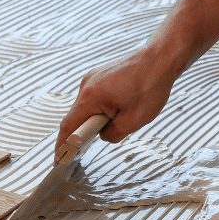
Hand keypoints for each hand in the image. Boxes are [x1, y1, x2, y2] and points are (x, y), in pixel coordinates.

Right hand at [55, 48, 178, 155]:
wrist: (160, 59)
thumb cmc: (150, 85)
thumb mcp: (134, 121)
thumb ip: (113, 134)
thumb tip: (104, 135)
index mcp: (91, 97)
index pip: (69, 127)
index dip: (62, 146)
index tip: (58, 160)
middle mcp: (87, 85)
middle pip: (77, 116)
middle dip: (83, 133)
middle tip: (91, 147)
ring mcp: (93, 78)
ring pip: (87, 107)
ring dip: (96, 119)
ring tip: (118, 122)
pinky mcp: (100, 76)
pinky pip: (95, 98)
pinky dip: (101, 109)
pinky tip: (118, 111)